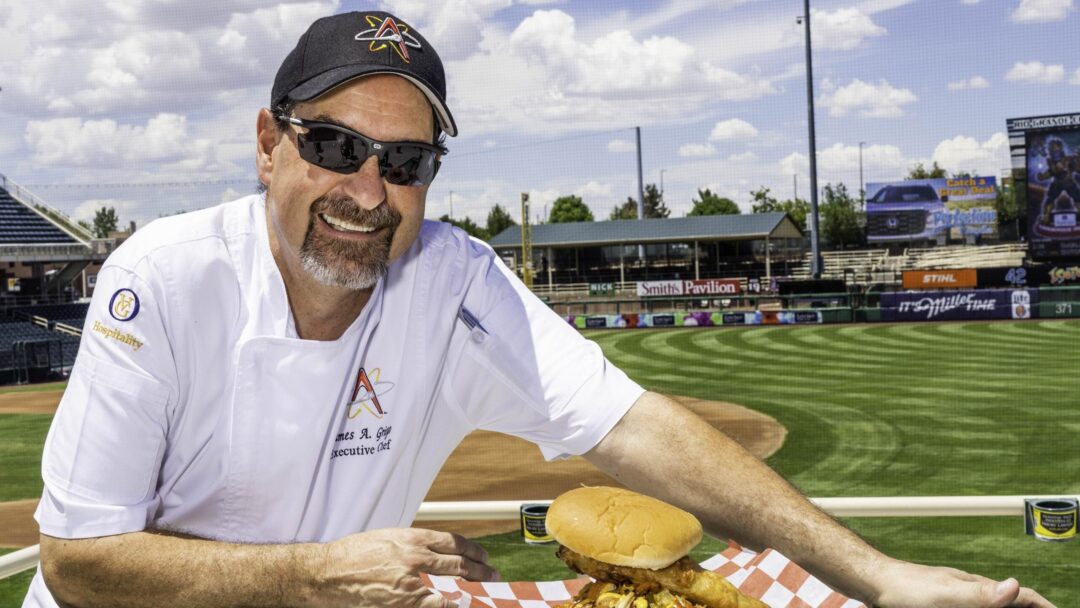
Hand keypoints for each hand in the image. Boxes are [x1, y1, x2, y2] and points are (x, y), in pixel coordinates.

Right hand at [307, 527, 500, 607]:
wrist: (332, 573)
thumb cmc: (356, 553)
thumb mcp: (389, 538)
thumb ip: (415, 543)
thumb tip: (438, 552)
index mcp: (413, 538)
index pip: (455, 542)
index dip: (474, 549)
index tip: (482, 554)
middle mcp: (417, 558)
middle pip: (460, 564)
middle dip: (482, 570)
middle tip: (493, 574)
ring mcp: (412, 582)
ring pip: (454, 586)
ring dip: (474, 589)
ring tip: (485, 591)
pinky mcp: (405, 602)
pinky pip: (437, 605)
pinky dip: (452, 604)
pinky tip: (460, 604)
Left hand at [873, 560, 1054, 607]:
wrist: (875, 582)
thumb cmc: (908, 588)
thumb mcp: (947, 594)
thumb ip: (980, 593)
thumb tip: (1014, 584)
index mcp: (979, 588)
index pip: (1020, 596)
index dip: (1042, 606)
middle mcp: (972, 592)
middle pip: (1010, 604)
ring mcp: (956, 598)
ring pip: (989, 606)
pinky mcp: (941, 604)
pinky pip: (970, 607)